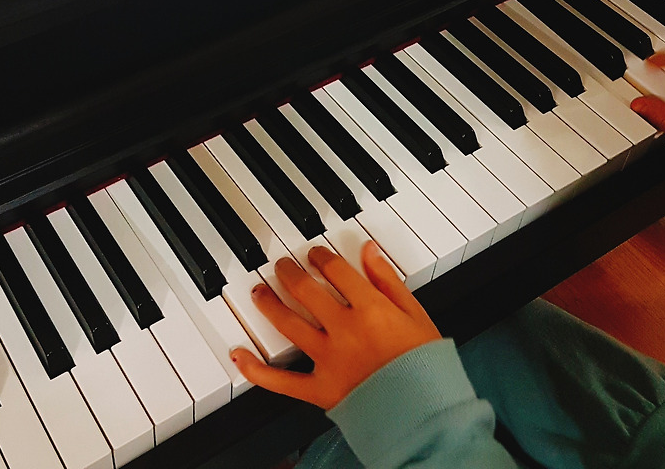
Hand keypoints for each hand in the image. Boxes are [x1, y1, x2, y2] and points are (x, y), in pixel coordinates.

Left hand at [231, 242, 441, 409]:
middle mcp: (345, 329)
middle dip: (289, 272)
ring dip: (269, 303)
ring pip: (288, 323)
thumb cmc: (426, 367)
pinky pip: (280, 380)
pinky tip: (239, 354)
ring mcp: (328, 359)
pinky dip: (256, 368)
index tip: (315, 254)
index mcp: (371, 309)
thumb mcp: (417, 315)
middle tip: (282, 265)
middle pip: (306, 290)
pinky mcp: (319, 390)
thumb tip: (369, 251)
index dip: (321, 257)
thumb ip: (390, 281)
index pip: (336, 271)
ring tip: (259, 291)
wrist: (426, 413)